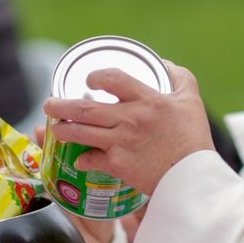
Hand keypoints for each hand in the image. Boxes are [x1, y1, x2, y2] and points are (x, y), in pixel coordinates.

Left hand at [42, 62, 212, 200]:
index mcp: (147, 100)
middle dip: (60, 105)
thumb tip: (164, 64)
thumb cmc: (194, 139)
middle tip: (49, 104)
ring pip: (80, 132)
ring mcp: (120, 142)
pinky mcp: (118, 165)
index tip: (89, 80)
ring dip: (62, 130)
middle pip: (85, 108)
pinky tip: (78, 157)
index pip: (112, 78)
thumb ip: (179, 77)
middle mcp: (129, 119)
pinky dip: (82, 158)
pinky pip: (90, 159)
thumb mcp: (191, 99)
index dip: (95, 76)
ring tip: (53, 128)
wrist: (193, 178)